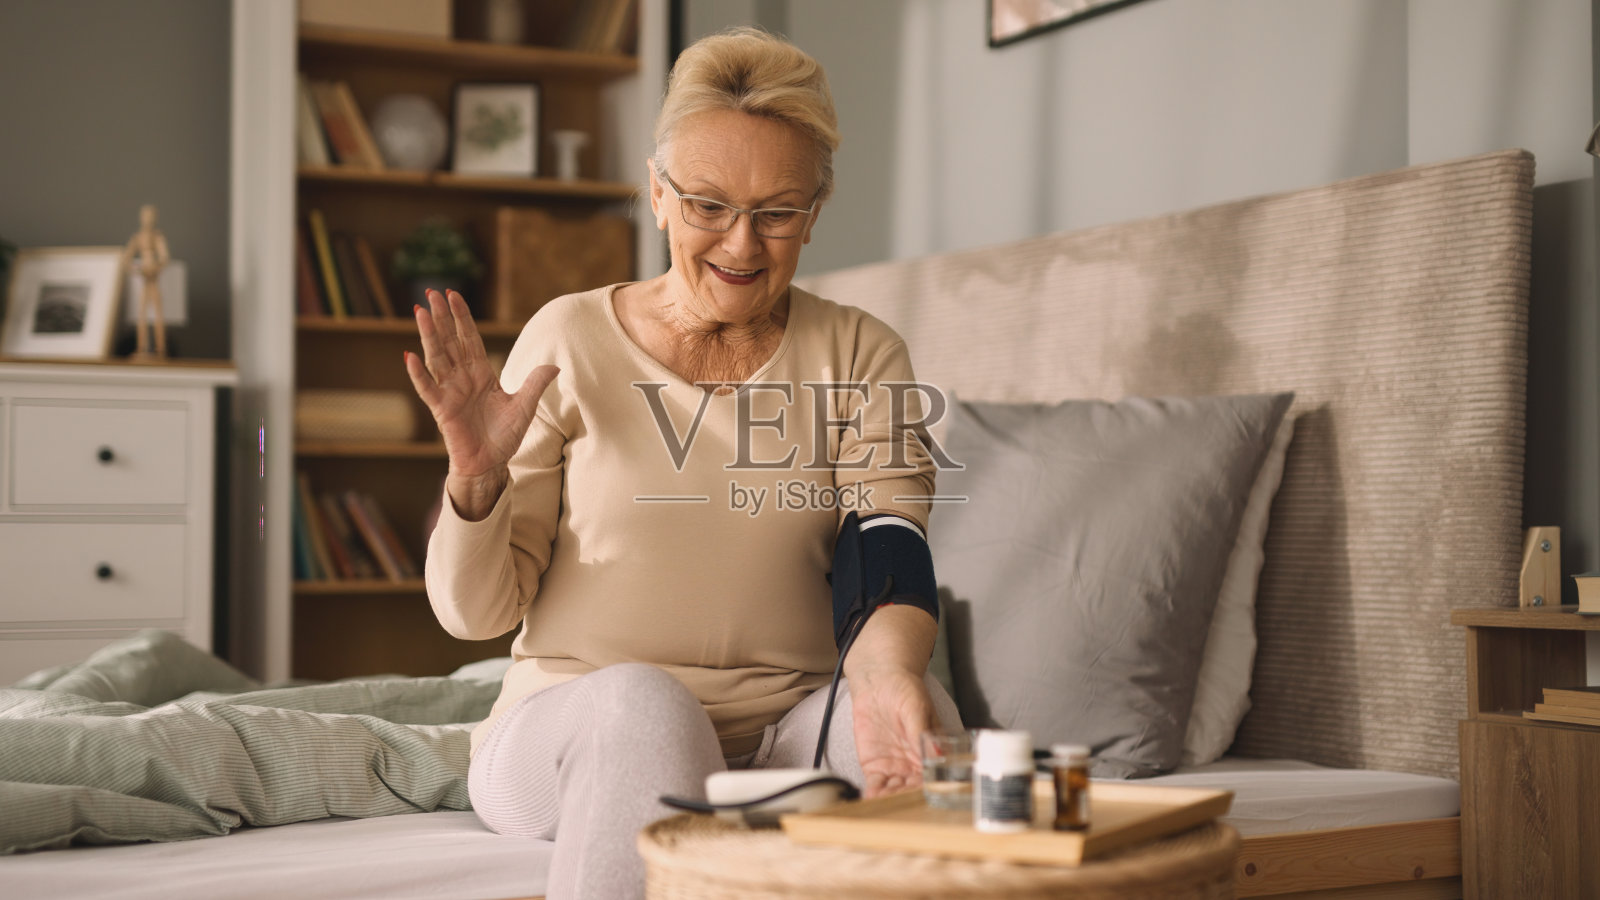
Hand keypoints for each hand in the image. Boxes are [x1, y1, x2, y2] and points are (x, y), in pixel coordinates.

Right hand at [404, 289, 556, 519]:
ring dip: (428, 334)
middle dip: (442, 316)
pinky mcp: (441, 409)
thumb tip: (555, 366)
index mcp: (481, 373)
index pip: (469, 338)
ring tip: (420, 311)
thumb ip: (535, 384)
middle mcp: (462, 378)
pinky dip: (418, 374)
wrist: (491, 463)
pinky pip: (428, 388)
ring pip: (437, 357)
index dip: (462, 317)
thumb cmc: (504, 436)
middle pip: (450, 340)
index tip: (453, 295)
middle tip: (431, 291)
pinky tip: (409, 356)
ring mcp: (450, 391)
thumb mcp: (525, 407)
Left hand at [849, 664, 933, 797]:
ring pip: (895, 791)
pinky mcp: (875, 765)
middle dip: (908, 799)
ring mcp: (894, 767)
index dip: (930, 788)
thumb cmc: (905, 690)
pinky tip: (872, 801)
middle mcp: (914, 764)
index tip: (925, 796)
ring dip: (891, 800)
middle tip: (903, 806)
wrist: (878, 681)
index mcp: (931, 752)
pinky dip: (874, 794)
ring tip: (886, 806)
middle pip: (913, 788)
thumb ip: (923, 734)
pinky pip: (875, 784)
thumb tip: (936, 756)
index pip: (933, 776)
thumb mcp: (917, 709)